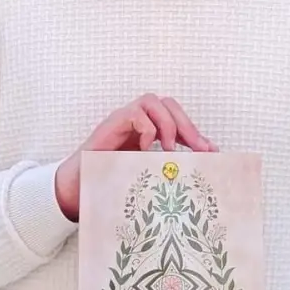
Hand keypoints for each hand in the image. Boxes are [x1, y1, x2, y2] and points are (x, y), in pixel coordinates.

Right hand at [54, 93, 215, 220]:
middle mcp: (137, 121)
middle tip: (197, 149)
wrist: (78, 188)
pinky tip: (146, 149)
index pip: (177, 118)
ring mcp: (123, 119)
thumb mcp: (147, 173)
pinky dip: (146, 128)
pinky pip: (135, 113)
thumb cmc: (112, 180)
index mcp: (148, 130)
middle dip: (187, 124)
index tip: (211, 152)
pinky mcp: (112, 124)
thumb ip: (169, 167)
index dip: (195, 131)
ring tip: (170, 149)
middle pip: (168, 104)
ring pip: (152, 101)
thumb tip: (201, 165)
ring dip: (167, 123)